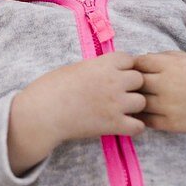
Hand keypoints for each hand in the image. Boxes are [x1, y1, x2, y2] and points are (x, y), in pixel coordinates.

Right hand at [8, 52, 145, 174]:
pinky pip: (138, 126)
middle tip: (118, 93)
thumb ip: (96, 68)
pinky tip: (121, 125)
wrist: (42, 113)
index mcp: (103, 64)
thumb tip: (106, 71)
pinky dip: (133, 127)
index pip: (129, 59)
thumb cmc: (51, 88)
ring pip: (142, 102)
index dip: (124, 67)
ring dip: (133, 106)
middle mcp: (114, 81)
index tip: (114, 75)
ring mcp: (116, 103)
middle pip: (140, 80)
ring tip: (119, 110)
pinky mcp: (114, 125)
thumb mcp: (75, 68)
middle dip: (131, 86)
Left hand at [135, 51, 185, 159]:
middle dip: (132, 84)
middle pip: (134, 83)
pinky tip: (146, 113)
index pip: (137, 63)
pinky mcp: (173, 124)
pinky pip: (147, 121)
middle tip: (133, 87)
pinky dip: (143, 117)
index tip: (137, 71)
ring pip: (138, 103)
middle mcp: (167, 84)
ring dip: (135, 101)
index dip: (135, 67)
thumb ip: (166, 57)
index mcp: (171, 65)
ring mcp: (169, 106)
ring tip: (137, 100)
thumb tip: (142, 59)